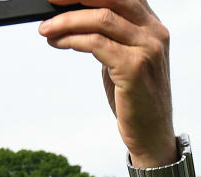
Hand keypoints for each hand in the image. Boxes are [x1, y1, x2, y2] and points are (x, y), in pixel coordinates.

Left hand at [40, 0, 174, 165]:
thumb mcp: (124, 58)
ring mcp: (147, 48)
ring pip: (101, 18)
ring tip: (46, 29)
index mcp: (153, 25)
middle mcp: (154, 32)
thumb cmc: (135, 98)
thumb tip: (74, 19)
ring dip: (67, 21)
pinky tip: (58, 42)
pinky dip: (72, 40)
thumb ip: (110, 36)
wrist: (152, 134)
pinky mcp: (134, 67)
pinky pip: (96, 43)